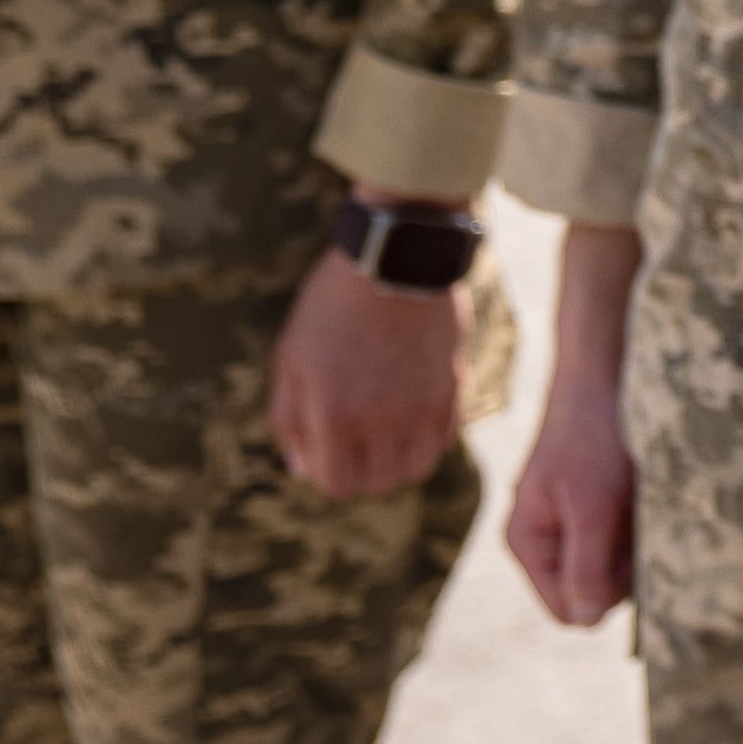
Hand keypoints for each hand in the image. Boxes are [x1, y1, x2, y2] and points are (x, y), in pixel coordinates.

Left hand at [270, 242, 468, 497]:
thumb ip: (289, 418)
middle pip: (379, 482)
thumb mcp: (290, 359)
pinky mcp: (453, 389)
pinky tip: (412, 411)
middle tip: (355, 441)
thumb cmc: (331, 307)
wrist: (396, 259)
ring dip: (398, 460)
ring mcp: (421, 407)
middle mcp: (381, 421)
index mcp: (333, 415)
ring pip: (416, 467)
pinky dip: (427, 438)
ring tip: (386, 432)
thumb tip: (301, 467)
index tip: (327, 453)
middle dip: (363, 471)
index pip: (337, 484)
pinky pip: (444, 439)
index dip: (328, 474)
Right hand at [505, 223, 643, 625]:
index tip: (629, 552)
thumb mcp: (592, 504)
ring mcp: (579, 522)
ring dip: (641, 543)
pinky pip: (634, 538)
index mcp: (528, 542)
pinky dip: (648, 522)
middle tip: (641, 519)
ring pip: (620, 566)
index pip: (568, 609)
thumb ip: (586, 565)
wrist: (612, 368)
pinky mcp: (607, 505)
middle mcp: (551, 537)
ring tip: (645, 498)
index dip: (605, 594)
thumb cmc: (596, 434)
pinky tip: (652, 492)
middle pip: (598, 591)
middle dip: (626, 567)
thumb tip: (584, 623)